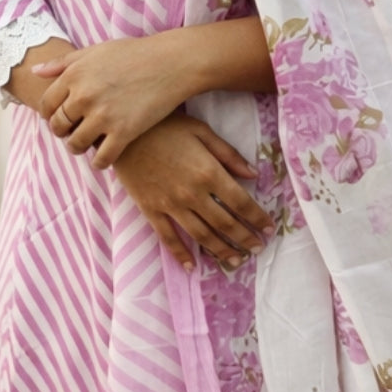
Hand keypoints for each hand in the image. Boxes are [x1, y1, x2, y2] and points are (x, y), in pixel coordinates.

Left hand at [34, 35, 187, 169]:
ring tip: (86, 146)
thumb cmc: (134, 54)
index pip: (47, 105)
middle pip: (59, 127)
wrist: (171, 63)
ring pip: (76, 145)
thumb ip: (63, 63)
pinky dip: (99, 162)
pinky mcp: (123, 132)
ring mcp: (103, 116)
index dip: (50, 115)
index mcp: (74, 75)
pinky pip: (101, 158)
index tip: (60, 119)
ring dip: (78, 149)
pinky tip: (105, 157)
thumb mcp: (95, 51)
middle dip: (63, 133)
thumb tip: (35, 72)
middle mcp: (84, 96)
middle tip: (73, 133)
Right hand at [112, 112, 275, 270]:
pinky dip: (180, 254)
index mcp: (209, 172)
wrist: (122, 132)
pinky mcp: (150, 210)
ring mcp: (170, 205)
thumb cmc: (165, 125)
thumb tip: (254, 175)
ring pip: (201, 235)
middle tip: (258, 248)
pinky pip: (168, 238)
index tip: (269, 228)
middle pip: (225, 223)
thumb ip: (229, 155)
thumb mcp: (202, 131)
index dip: (258, 218)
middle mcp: (193, 194)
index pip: (241, 202)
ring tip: (236, 260)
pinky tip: (192, 267)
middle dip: (245, 238)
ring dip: (221, 250)